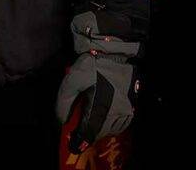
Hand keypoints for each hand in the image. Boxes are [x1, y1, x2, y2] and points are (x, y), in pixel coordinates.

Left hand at [56, 11, 140, 153]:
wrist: (115, 50)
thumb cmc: (92, 63)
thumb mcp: (72, 79)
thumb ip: (64, 101)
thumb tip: (62, 121)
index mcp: (102, 105)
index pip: (90, 132)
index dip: (80, 140)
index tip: (73, 145)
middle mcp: (118, 111)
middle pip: (101, 133)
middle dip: (89, 134)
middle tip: (79, 132)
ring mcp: (128, 108)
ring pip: (113, 129)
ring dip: (101, 129)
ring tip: (90, 123)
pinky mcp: (133, 104)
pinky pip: (123, 122)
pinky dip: (112, 124)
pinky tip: (103, 118)